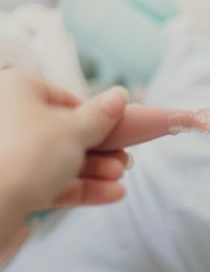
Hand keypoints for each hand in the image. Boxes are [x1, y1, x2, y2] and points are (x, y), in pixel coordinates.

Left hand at [0, 69, 128, 214]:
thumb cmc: (27, 154)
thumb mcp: (75, 130)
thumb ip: (100, 116)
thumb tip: (119, 95)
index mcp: (15, 91)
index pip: (64, 98)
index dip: (96, 115)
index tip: (117, 128)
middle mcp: (7, 120)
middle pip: (64, 132)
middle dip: (100, 149)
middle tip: (123, 158)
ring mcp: (6, 155)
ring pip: (58, 160)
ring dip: (95, 170)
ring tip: (119, 177)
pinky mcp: (9, 186)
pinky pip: (49, 182)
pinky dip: (80, 188)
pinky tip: (111, 193)